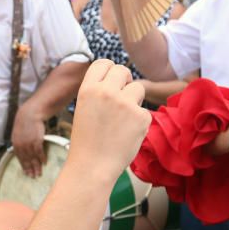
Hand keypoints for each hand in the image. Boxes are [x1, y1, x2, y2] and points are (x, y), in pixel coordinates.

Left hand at [10, 104, 46, 177]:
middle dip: (30, 169)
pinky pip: (40, 152)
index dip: (23, 166)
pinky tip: (44, 163)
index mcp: (15, 144)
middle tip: (33, 177)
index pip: (19, 158)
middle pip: (26, 160)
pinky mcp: (37, 141)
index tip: (26, 173)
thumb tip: (22, 150)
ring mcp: (29, 144)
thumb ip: (19, 142)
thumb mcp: (18, 133)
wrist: (30, 114)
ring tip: (39, 173)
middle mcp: (21, 145)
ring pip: (33, 158)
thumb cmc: (25, 122)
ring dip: (36, 167)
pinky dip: (42, 158)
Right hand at [68, 59, 149, 183]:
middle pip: (122, 70)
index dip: (109, 70)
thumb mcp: (84, 108)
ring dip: (134, 99)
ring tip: (123, 118)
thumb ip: (99, 92)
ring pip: (138, 88)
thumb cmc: (87, 141)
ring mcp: (125, 104)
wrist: (92, 167)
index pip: (103, 63)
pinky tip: (127, 133)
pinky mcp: (141, 117)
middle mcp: (106, 92)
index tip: (112, 80)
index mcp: (88, 89)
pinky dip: (139, 121)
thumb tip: (119, 80)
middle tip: (122, 96)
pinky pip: (144, 110)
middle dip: (124, 81)